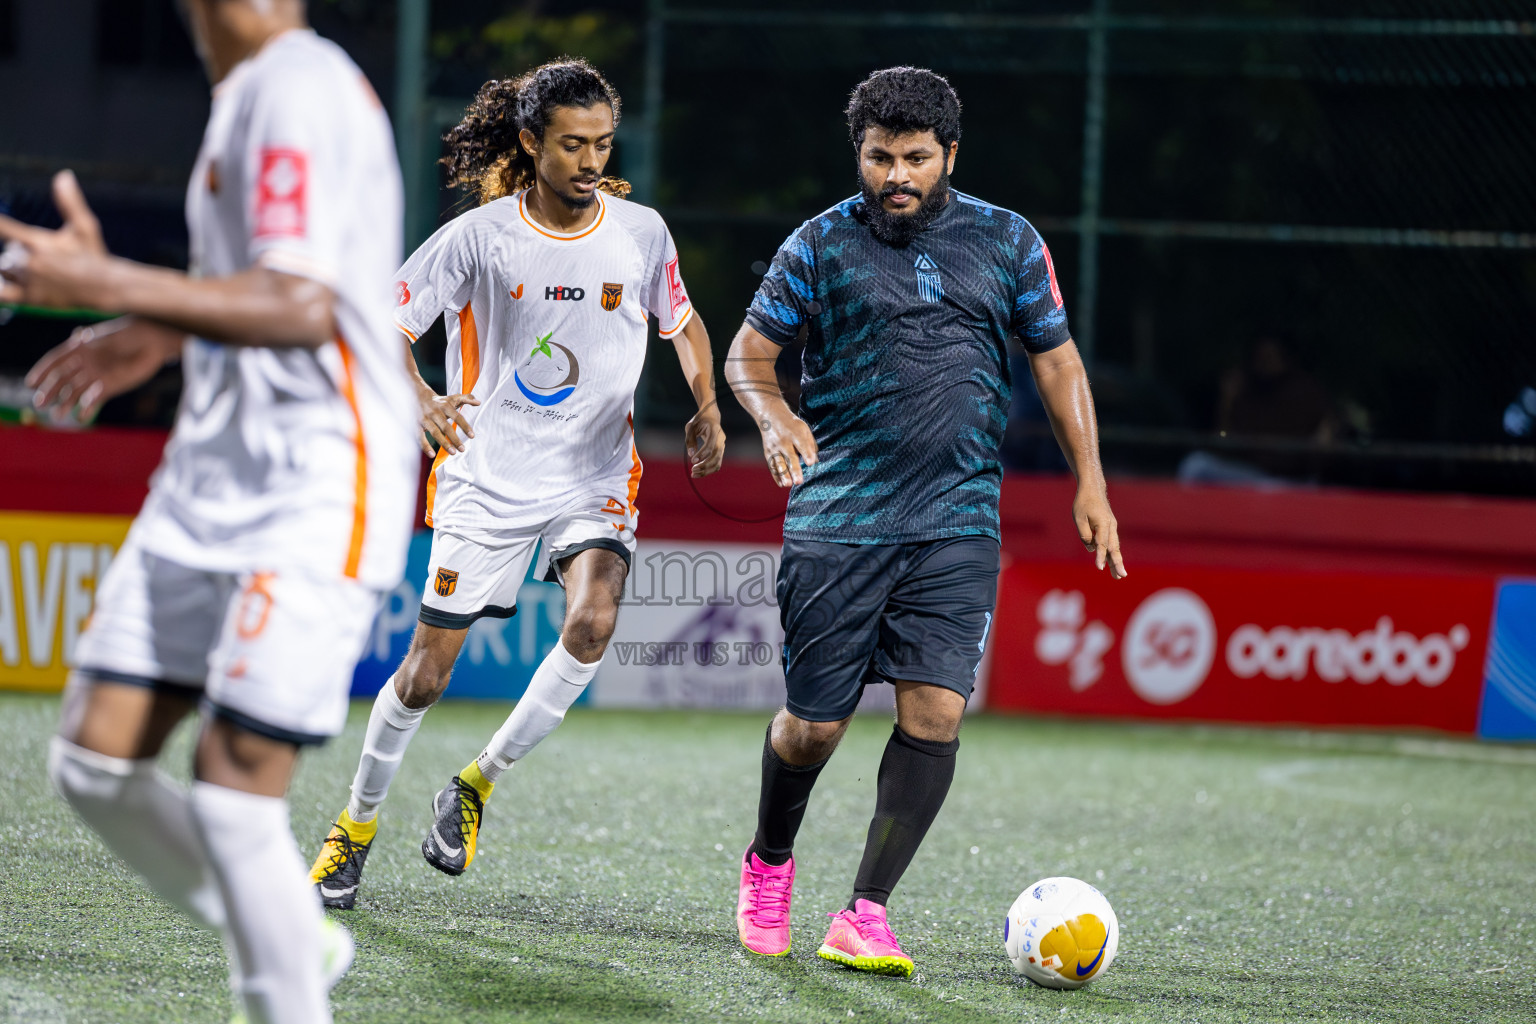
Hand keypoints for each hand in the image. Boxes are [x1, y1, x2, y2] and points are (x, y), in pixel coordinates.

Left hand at [0, 170, 111, 309]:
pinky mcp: (31, 299)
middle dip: (19, 254)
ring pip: (5, 270)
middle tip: (42, 259)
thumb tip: (63, 175)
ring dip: (13, 269)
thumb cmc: (94, 255)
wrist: (107, 287)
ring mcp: (30, 281)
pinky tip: (4, 283)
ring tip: (37, 272)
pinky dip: (0, 289)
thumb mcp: (85, 226)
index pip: (3, 227)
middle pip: (7, 253)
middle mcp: (31, 261)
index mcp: (38, 241)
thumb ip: (69, 201)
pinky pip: (2, 294)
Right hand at [26, 316, 183, 418]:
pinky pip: (93, 399)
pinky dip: (87, 408)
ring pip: (75, 391)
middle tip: (40, 404)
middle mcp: (84, 364)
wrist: (152, 341)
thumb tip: (77, 336)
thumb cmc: (130, 335)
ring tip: (58, 415)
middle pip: (62, 379)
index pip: (55, 360)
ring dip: (65, 403)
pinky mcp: (109, 387)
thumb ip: (93, 341)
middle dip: (50, 391)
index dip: (42, 371)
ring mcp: (95, 376)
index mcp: (80, 348)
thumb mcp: (109, 337)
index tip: (31, 383)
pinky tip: (83, 415)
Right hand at [418, 385, 478, 455]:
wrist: (416, 395)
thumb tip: (478, 402)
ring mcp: (425, 418)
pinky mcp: (416, 424)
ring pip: (435, 432)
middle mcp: (435, 412)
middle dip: (455, 439)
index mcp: (445, 406)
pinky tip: (432, 455)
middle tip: (463, 449)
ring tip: (453, 453)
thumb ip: (466, 399)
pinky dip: (425, 446)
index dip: (465, 426)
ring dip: (444, 443)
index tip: (472, 436)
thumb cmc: (439, 401)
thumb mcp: (452, 398)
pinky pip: (420, 436)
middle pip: (446, 427)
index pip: (457, 417)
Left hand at [684, 406, 724, 477]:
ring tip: (694, 474)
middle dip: (705, 465)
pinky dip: (708, 470)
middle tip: (692, 470)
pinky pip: (716, 463)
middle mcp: (721, 438)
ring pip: (718, 462)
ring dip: (707, 470)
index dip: (702, 454)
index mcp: (714, 429)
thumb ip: (690, 440)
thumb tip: (691, 455)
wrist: (710, 417)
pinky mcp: (720, 451)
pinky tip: (698, 473)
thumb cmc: (699, 420)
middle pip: (716, 455)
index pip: (711, 444)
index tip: (692, 461)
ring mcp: (722, 445)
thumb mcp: (691, 427)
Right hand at [756, 406, 816, 486]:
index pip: (802, 444)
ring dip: (783, 474)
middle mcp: (783, 440)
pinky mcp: (768, 452)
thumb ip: (810, 445)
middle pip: (789, 456)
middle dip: (794, 469)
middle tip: (799, 481)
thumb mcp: (804, 429)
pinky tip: (782, 484)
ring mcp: (774, 447)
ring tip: (789, 484)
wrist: (770, 416)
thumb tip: (815, 461)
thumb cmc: (792, 426)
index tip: (810, 463)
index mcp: (795, 432)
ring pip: (779, 463)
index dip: (806, 454)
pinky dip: (776, 475)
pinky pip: (772, 465)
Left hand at [1073, 485, 1126, 578]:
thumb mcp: (1079, 518)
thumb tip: (1091, 548)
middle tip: (1121, 576)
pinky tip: (1112, 564)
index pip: (1101, 544)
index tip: (1099, 568)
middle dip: (1117, 563)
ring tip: (1119, 576)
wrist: (1093, 489)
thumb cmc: (1084, 503)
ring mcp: (1112, 527)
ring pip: (1115, 547)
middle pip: (1114, 548)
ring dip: (1116, 561)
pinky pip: (1112, 543)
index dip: (1100, 556)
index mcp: (1103, 523)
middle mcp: (1111, 526)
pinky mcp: (1110, 528)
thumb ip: (1084, 535)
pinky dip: (1112, 553)